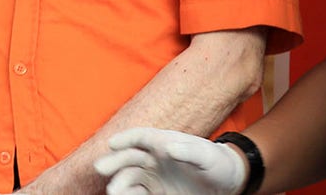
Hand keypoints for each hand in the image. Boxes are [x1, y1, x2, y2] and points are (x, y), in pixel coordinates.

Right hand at [94, 128, 246, 194]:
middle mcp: (154, 158)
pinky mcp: (155, 192)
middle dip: (114, 162)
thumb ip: (190, 150)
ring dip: (119, 183)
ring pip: (129, 178)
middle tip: (100, 169)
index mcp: (164, 142)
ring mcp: (153, 176)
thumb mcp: (208, 156)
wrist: (225, 183)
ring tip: (113, 191)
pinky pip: (136, 194)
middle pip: (129, 158)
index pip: (140, 137)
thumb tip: (168, 148)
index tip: (112, 143)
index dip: (126, 138)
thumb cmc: (218, 163)